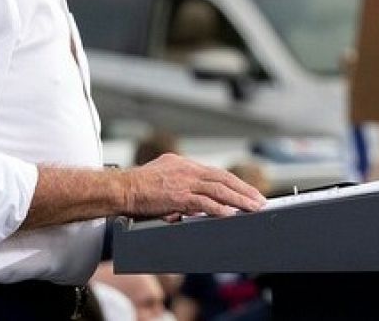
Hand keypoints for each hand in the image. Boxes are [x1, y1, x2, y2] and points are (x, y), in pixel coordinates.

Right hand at [122, 153, 266, 220]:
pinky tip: (230, 214)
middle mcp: (187, 170)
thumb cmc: (136, 188)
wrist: (119, 189)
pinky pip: (203, 202)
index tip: (246, 191)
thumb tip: (192, 206)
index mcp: (184, 165)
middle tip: (259, 200)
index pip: (216, 173)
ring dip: (238, 199)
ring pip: (218, 189)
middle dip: (244, 190)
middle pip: (223, 179)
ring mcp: (183, 182)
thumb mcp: (162, 179)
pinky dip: (218, 208)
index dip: (234, 183)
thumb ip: (179, 188)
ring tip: (253, 207)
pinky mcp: (177, 196)